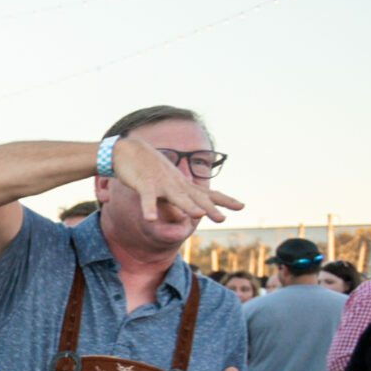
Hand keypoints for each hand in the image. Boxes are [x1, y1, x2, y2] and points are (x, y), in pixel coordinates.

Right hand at [110, 138, 241, 224]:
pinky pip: (147, 198)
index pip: (207, 194)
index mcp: (183, 186)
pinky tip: (150, 219)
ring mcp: (162, 184)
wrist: (129, 151)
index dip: (225, 200)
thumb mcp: (169, 184)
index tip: (241, 206)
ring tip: (199, 215)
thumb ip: (181, 197)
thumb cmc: (149, 170)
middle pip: (196, 198)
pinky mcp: (145, 184)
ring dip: (187, 205)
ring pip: (176, 196)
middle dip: (210, 208)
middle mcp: (176, 185)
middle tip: (223, 219)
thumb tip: (193, 208)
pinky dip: (149, 208)